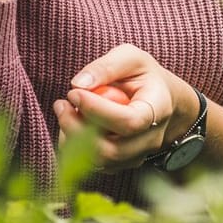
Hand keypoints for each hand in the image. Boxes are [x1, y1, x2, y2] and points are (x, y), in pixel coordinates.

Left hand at [53, 44, 198, 170]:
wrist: (161, 99)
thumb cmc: (143, 76)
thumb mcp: (131, 58)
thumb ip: (107, 66)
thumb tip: (79, 84)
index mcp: (158, 109)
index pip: (130, 122)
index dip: (97, 111)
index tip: (74, 93)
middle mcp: (150, 139)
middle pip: (112, 150)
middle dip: (78, 128)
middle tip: (62, 103)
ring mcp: (136, 156)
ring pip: (99, 161)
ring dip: (73, 138)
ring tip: (65, 111)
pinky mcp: (120, 164)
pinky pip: (93, 164)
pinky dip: (74, 147)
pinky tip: (72, 123)